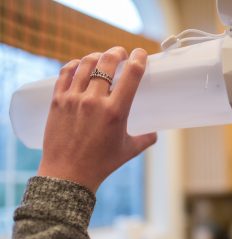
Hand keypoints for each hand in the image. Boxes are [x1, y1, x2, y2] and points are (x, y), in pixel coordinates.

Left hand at [37, 47, 156, 192]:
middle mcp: (94, 101)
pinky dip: (74, 65)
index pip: (131, 74)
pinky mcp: (57, 101)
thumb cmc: (101, 164)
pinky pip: (65, 73)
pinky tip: (80, 66)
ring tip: (101, 58)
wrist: (68, 174)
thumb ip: (146, 139)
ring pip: (85, 63)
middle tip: (121, 53)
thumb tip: (155, 134)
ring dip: (97, 56)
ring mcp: (73, 99)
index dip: (139, 58)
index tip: (140, 54)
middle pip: (107, 61)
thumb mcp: (128, 150)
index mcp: (115, 111)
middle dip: (117, 52)